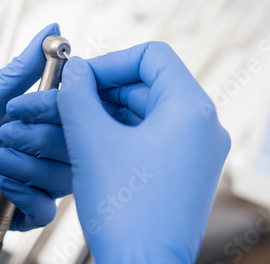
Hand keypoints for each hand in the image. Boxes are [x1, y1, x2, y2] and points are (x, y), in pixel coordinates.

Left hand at [0, 23, 63, 240]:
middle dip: (40, 140)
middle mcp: (42, 151)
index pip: (76, 118)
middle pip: (74, 150)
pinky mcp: (20, 210)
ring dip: (28, 167)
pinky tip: (1, 184)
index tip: (29, 108)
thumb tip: (53, 29)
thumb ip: (27, 66)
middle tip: (5, 133)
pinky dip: (27, 197)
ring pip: (62, 179)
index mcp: (41, 123)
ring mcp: (33, 181)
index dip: (60, 113)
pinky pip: (44, 210)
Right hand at [6, 42, 230, 262]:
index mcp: (191, 110)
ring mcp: (194, 151)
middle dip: (102, 91)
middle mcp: (201, 127)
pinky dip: (118, 135)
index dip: (110, 62)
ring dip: (106, 114)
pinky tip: (88, 144)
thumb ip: (79, 95)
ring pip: (144, 113)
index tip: (81, 78)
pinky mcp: (182, 171)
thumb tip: (77, 69)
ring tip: (70, 124)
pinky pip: (148, 138)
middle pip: (145, 85)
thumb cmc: (125, 212)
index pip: (151, 57)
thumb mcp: (92, 142)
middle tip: (68, 101)